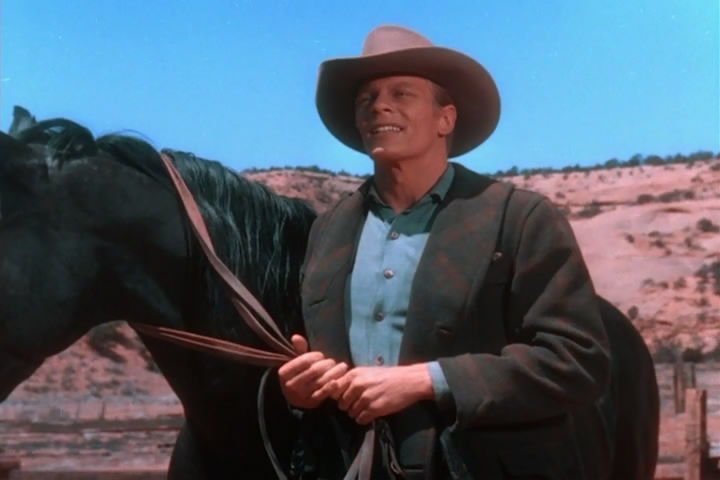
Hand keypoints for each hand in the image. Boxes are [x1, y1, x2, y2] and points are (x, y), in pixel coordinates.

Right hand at [277, 335, 347, 408]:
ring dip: (334, 373)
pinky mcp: (310, 402)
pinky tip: (338, 381)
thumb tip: (296, 337)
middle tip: (333, 362)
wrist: (295, 397)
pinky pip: (323, 393)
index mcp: (284, 373)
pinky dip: (332, 387)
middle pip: (314, 371)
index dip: (315, 356)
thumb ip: (298, 349)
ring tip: (342, 367)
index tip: (321, 355)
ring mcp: (301, 395)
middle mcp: (290, 385)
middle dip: (327, 364)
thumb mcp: (296, 362)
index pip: (304, 360)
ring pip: (320, 381)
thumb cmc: (298, 374)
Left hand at [319, 364, 433, 424]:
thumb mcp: (367, 372)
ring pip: (351, 413)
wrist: (409, 380)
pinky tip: (370, 414)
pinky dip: (364, 419)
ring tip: (366, 409)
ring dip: (356, 413)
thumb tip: (337, 391)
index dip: (338, 396)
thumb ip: (352, 380)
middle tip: (357, 405)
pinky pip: (361, 419)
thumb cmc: (389, 376)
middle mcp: (358, 385)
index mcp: (354, 374)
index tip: (345, 398)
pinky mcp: (375, 409)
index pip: (334, 389)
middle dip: (348, 406)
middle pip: (342, 403)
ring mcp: (366, 397)